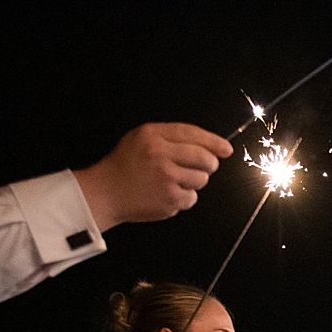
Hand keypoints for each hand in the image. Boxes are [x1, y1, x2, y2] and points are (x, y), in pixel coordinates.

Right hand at [71, 123, 233, 229]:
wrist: (106, 191)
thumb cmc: (125, 166)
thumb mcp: (140, 139)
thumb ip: (170, 138)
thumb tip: (210, 146)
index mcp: (152, 135)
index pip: (192, 134)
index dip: (214, 141)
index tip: (226, 148)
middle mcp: (160, 153)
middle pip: (205, 158)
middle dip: (209, 164)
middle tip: (200, 167)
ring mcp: (166, 176)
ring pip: (202, 179)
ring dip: (193, 182)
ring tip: (172, 181)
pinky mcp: (170, 197)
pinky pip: (192, 198)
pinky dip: (183, 198)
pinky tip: (166, 193)